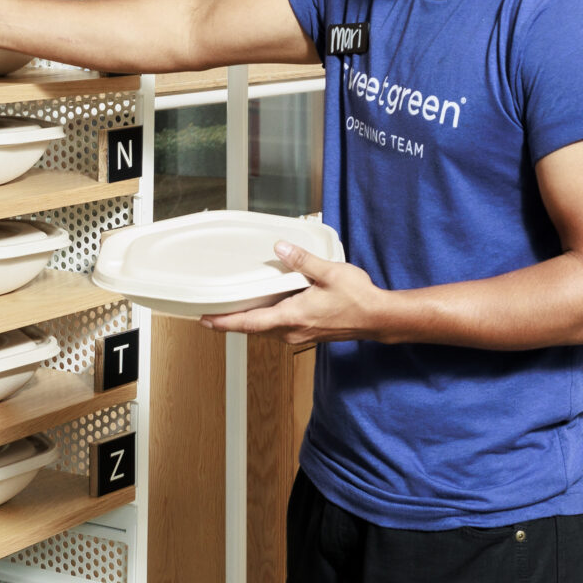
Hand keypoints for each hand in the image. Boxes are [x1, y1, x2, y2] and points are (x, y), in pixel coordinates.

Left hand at [201, 241, 390, 345]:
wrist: (377, 317)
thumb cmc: (357, 299)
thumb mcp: (329, 272)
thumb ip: (302, 260)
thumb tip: (280, 248)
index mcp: (293, 316)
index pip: (250, 323)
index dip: (225, 322)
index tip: (205, 320)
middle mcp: (292, 330)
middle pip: (253, 329)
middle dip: (230, 322)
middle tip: (209, 314)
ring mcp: (299, 334)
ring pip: (265, 330)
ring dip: (247, 321)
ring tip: (230, 310)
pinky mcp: (307, 332)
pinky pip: (278, 329)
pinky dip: (264, 320)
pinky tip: (263, 309)